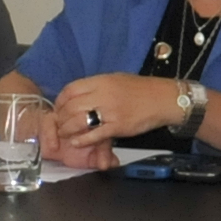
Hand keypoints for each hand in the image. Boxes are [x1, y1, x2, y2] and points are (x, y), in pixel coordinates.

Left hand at [56, 75, 187, 149]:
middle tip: (60, 124)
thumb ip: (96, 86)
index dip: (60, 100)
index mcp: (101, 81)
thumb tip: (78, 94)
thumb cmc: (140, 89)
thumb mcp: (115, 79)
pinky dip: (82, 140)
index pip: (71, 89)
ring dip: (68, 129)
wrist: (162, 99)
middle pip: (71, 106)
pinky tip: (77, 141)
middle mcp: (103, 95)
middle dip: (61, 117)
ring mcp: (110, 111)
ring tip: (65, 133)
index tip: (59, 108)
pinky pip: (94, 134)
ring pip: (78, 121)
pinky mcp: (117, 126)